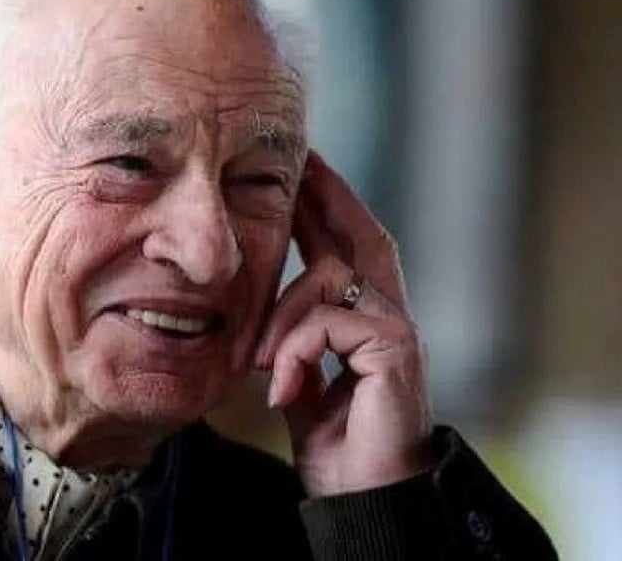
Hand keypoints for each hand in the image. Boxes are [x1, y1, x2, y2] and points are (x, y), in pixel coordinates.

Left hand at [255, 151, 432, 496]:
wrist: (360, 495)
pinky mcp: (396, 351)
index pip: (346, 243)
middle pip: (360, 233)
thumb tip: (258, 316)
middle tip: (298, 159)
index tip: (299, 165)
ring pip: (332, 276)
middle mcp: (388, 314)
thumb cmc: (334, 442)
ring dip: (283, 313)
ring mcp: (397, 329)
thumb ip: (288, 342)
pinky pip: (331, 321)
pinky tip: (279, 388)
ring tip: (258, 362)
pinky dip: (296, 349)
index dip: (324, 202)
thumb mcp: (296, 378)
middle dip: (326, 194)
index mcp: (363, 316)